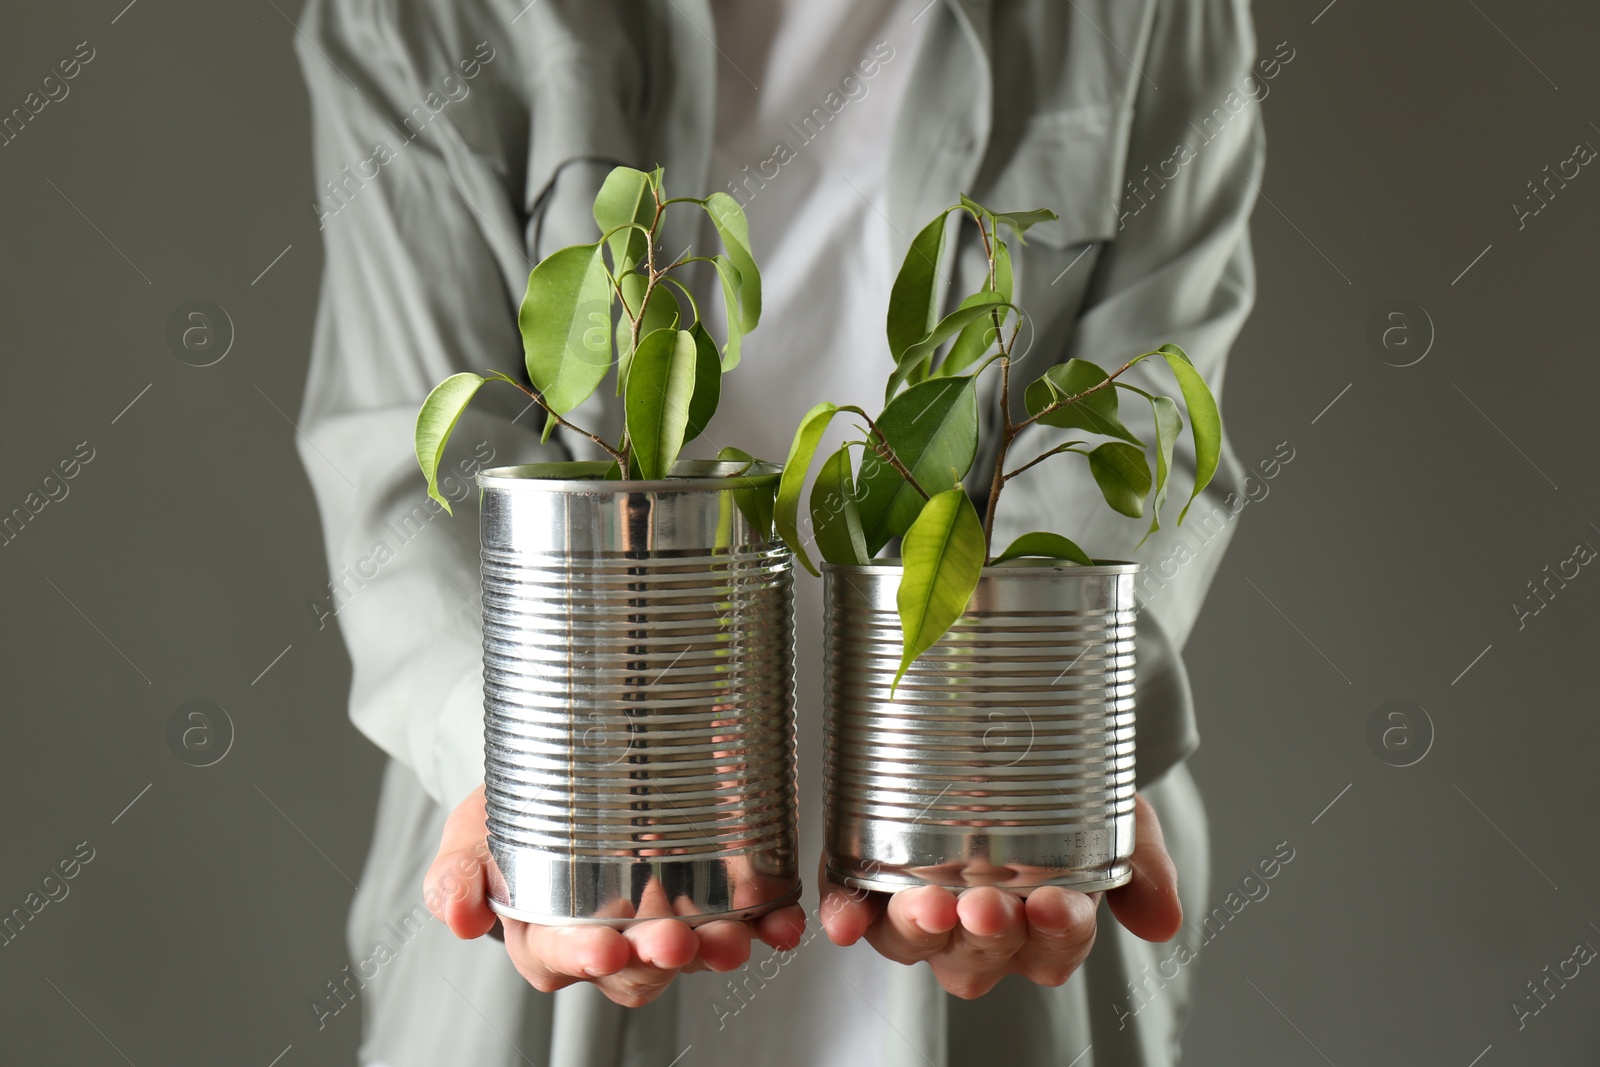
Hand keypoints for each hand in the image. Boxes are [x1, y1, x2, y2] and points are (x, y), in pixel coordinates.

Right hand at [425, 785, 806, 1006]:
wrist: (554, 771)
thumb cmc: (508, 815)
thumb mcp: (470, 835)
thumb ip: (458, 872)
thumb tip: (457, 916)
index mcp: (544, 934)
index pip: (561, 959)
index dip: (585, 958)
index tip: (608, 948)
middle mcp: (606, 940)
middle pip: (636, 968)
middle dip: (661, 958)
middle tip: (680, 941)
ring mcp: (659, 924)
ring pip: (691, 954)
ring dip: (718, 949)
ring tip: (740, 934)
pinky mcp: (705, 899)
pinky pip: (739, 922)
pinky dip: (766, 924)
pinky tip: (784, 921)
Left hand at [818, 793, 1181, 998]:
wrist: (1013, 736)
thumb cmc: (1063, 792)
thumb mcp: (1113, 815)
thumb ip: (1139, 861)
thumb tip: (1164, 921)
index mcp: (1041, 926)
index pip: (1054, 947)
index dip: (1055, 933)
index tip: (1056, 904)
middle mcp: (979, 932)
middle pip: (979, 955)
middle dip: (983, 934)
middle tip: (987, 905)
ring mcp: (921, 911)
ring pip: (915, 940)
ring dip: (917, 929)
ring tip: (926, 905)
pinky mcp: (869, 880)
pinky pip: (853, 908)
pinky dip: (845, 915)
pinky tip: (842, 920)